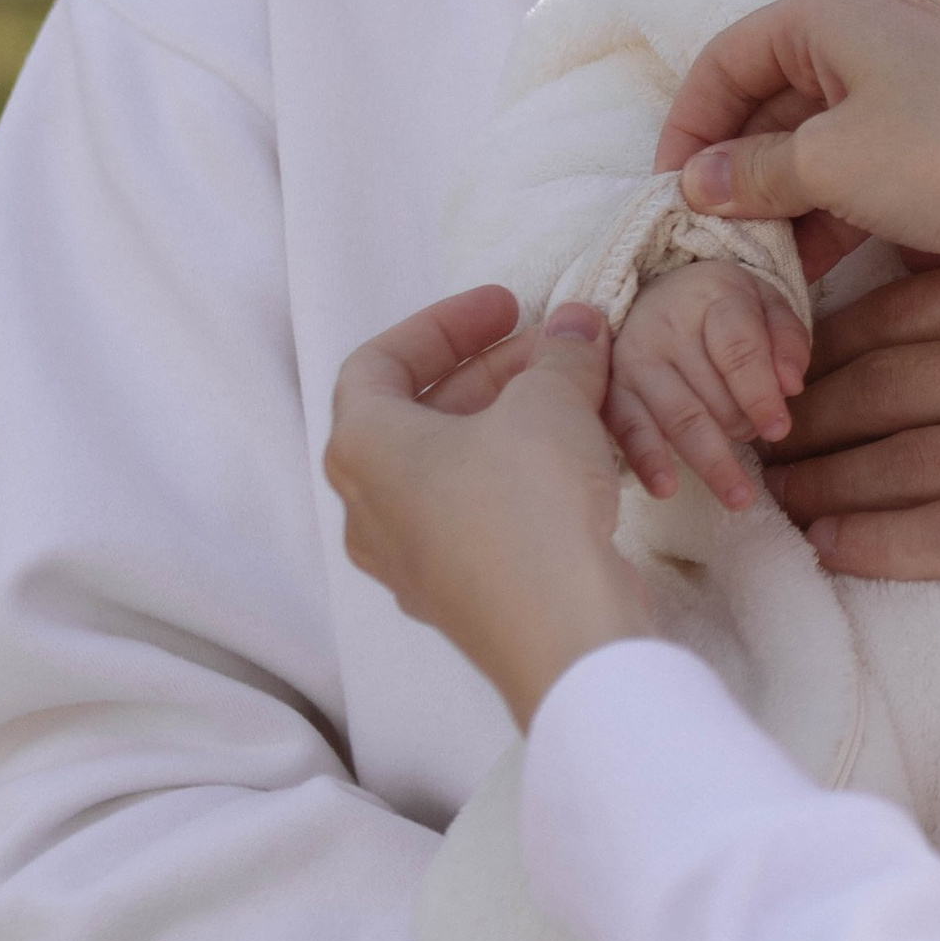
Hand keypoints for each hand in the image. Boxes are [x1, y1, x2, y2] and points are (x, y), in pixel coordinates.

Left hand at [327, 287, 650, 726]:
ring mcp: (408, 561)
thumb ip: (558, 353)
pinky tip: (577, 464)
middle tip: (554, 349)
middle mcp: (368, 507)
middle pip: (418, 416)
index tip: (506, 306)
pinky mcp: (455, 596)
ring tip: (574, 400)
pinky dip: (515, 477)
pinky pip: (474, 517)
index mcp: (363, 449)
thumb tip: (575, 324)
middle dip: (489, 373)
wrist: (562, 634)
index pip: (379, 361)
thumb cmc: (531, 504)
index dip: (444, 324)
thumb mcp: (550, 403)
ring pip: (450, 469)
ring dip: (507, 424)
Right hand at [610, 262, 811, 514]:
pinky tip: (666, 489)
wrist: (656, 296)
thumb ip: (788, 340)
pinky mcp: (610, 388)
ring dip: (710, 461)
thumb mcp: (766, 305)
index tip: (779, 431)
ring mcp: (634, 357)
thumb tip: (791, 386)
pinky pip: (628, 429)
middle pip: (711, 393)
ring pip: (678, 417)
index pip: (737, 350)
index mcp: (712, 296)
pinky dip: (647, 460)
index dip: (759, 394)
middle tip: (757, 437)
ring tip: (739, 497)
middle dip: (741, 425)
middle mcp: (666, 324)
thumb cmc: (724, 309)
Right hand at [655, 0, 939, 351]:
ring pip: (816, 135)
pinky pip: (861, 161)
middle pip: (771, 96)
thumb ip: (750, 170)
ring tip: (755, 259)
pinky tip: (808, 265)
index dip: (689, 123)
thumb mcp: (829, 164)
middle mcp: (870, 30)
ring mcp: (910, 80)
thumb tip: (693, 182)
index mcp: (833, 9)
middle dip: (736, 166)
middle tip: (710, 233)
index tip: (669, 189)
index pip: (728, 57)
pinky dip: (829, 206)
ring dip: (781, 196)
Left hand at [765, 260, 939, 581]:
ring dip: (821, 486)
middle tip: (751, 445)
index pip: (888, 317)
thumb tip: (889, 292)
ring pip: (898, 462)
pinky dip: (877, 543)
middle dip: (802, 423)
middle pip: (877, 389)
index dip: (815, 354)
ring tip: (776, 500)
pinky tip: (830, 549)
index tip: (773, 376)